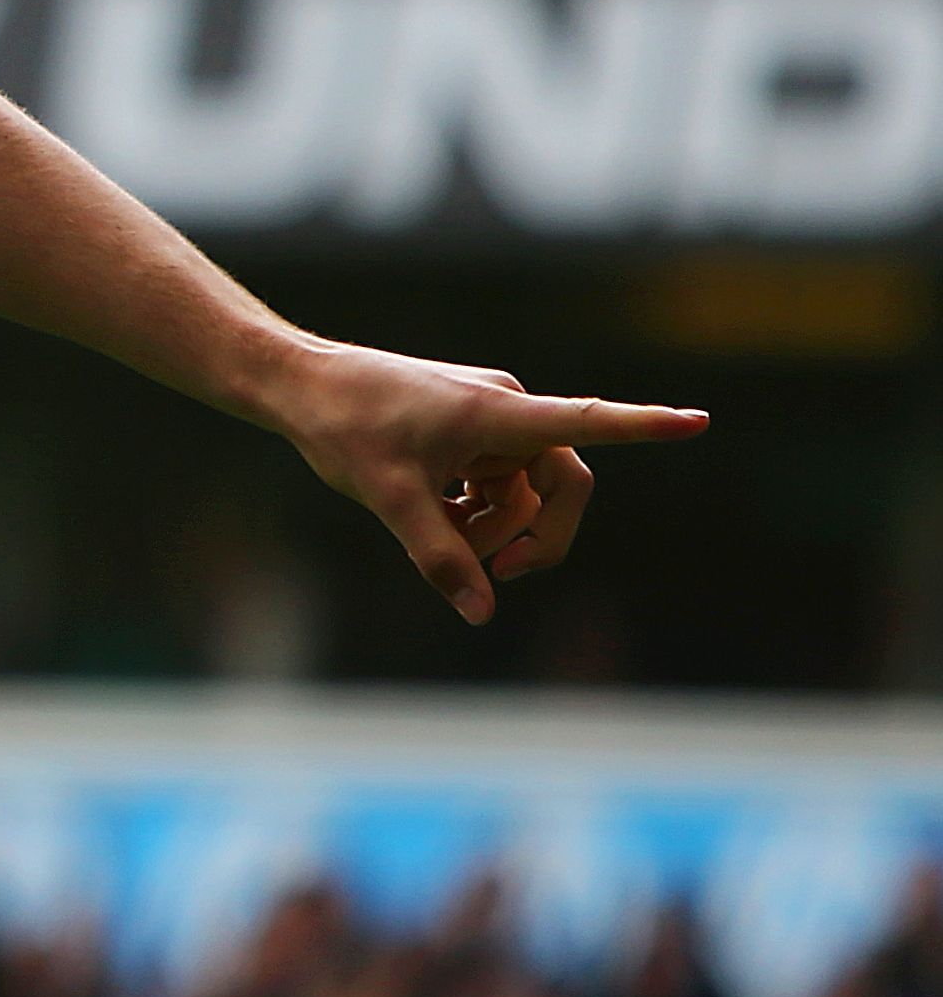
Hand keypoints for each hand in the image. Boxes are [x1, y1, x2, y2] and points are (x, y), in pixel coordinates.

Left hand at [267, 343, 704, 623]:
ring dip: (493, 527)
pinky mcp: (468, 429)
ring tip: (437, 537)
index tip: (698, 423)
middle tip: (497, 574)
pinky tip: (433, 518)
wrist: (299, 383)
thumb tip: (482, 614)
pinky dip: (474, 511)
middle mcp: (506, 411)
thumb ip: (440, 557)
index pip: (587, 421)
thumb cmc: (344, 427)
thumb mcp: (390, 499)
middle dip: (536, 535)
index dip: (645, 427)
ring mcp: (488, 421)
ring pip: (522, 493)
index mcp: (499, 414)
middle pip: (560, 486)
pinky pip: (495, 483)